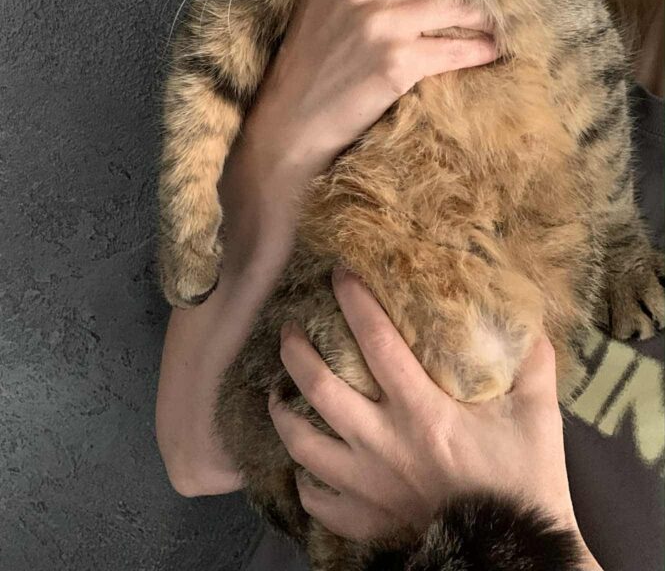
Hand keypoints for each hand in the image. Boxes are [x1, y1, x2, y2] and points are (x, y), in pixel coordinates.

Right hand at [228, 0, 538, 203]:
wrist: (289, 123)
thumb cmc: (311, 63)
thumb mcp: (324, 5)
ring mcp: (382, 21)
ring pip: (460, 2)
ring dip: (493, 6)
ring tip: (517, 4)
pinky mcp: (397, 61)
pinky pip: (458, 49)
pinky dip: (482, 49)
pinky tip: (495, 49)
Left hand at [269, 271, 586, 550]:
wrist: (515, 553)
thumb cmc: (523, 482)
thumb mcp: (537, 416)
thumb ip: (533, 365)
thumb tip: (531, 321)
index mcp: (423, 412)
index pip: (377, 343)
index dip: (355, 303)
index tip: (338, 274)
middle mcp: (384, 445)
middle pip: (320, 388)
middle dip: (296, 353)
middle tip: (288, 330)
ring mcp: (367, 487)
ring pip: (303, 444)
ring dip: (284, 414)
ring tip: (278, 392)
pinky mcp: (365, 522)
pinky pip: (318, 501)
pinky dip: (305, 480)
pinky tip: (304, 464)